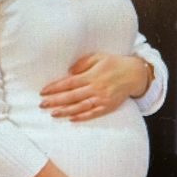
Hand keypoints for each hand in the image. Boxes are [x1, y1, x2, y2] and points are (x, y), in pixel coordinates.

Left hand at [39, 52, 154, 121]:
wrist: (134, 74)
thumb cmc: (113, 64)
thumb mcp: (98, 57)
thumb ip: (83, 63)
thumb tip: (69, 72)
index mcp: (91, 75)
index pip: (69, 83)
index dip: (55, 88)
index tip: (43, 91)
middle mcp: (95, 88)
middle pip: (71, 96)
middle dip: (55, 101)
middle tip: (42, 104)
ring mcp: (101, 99)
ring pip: (80, 107)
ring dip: (65, 111)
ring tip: (53, 114)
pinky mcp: (107, 107)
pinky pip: (92, 114)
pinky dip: (81, 117)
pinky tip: (71, 119)